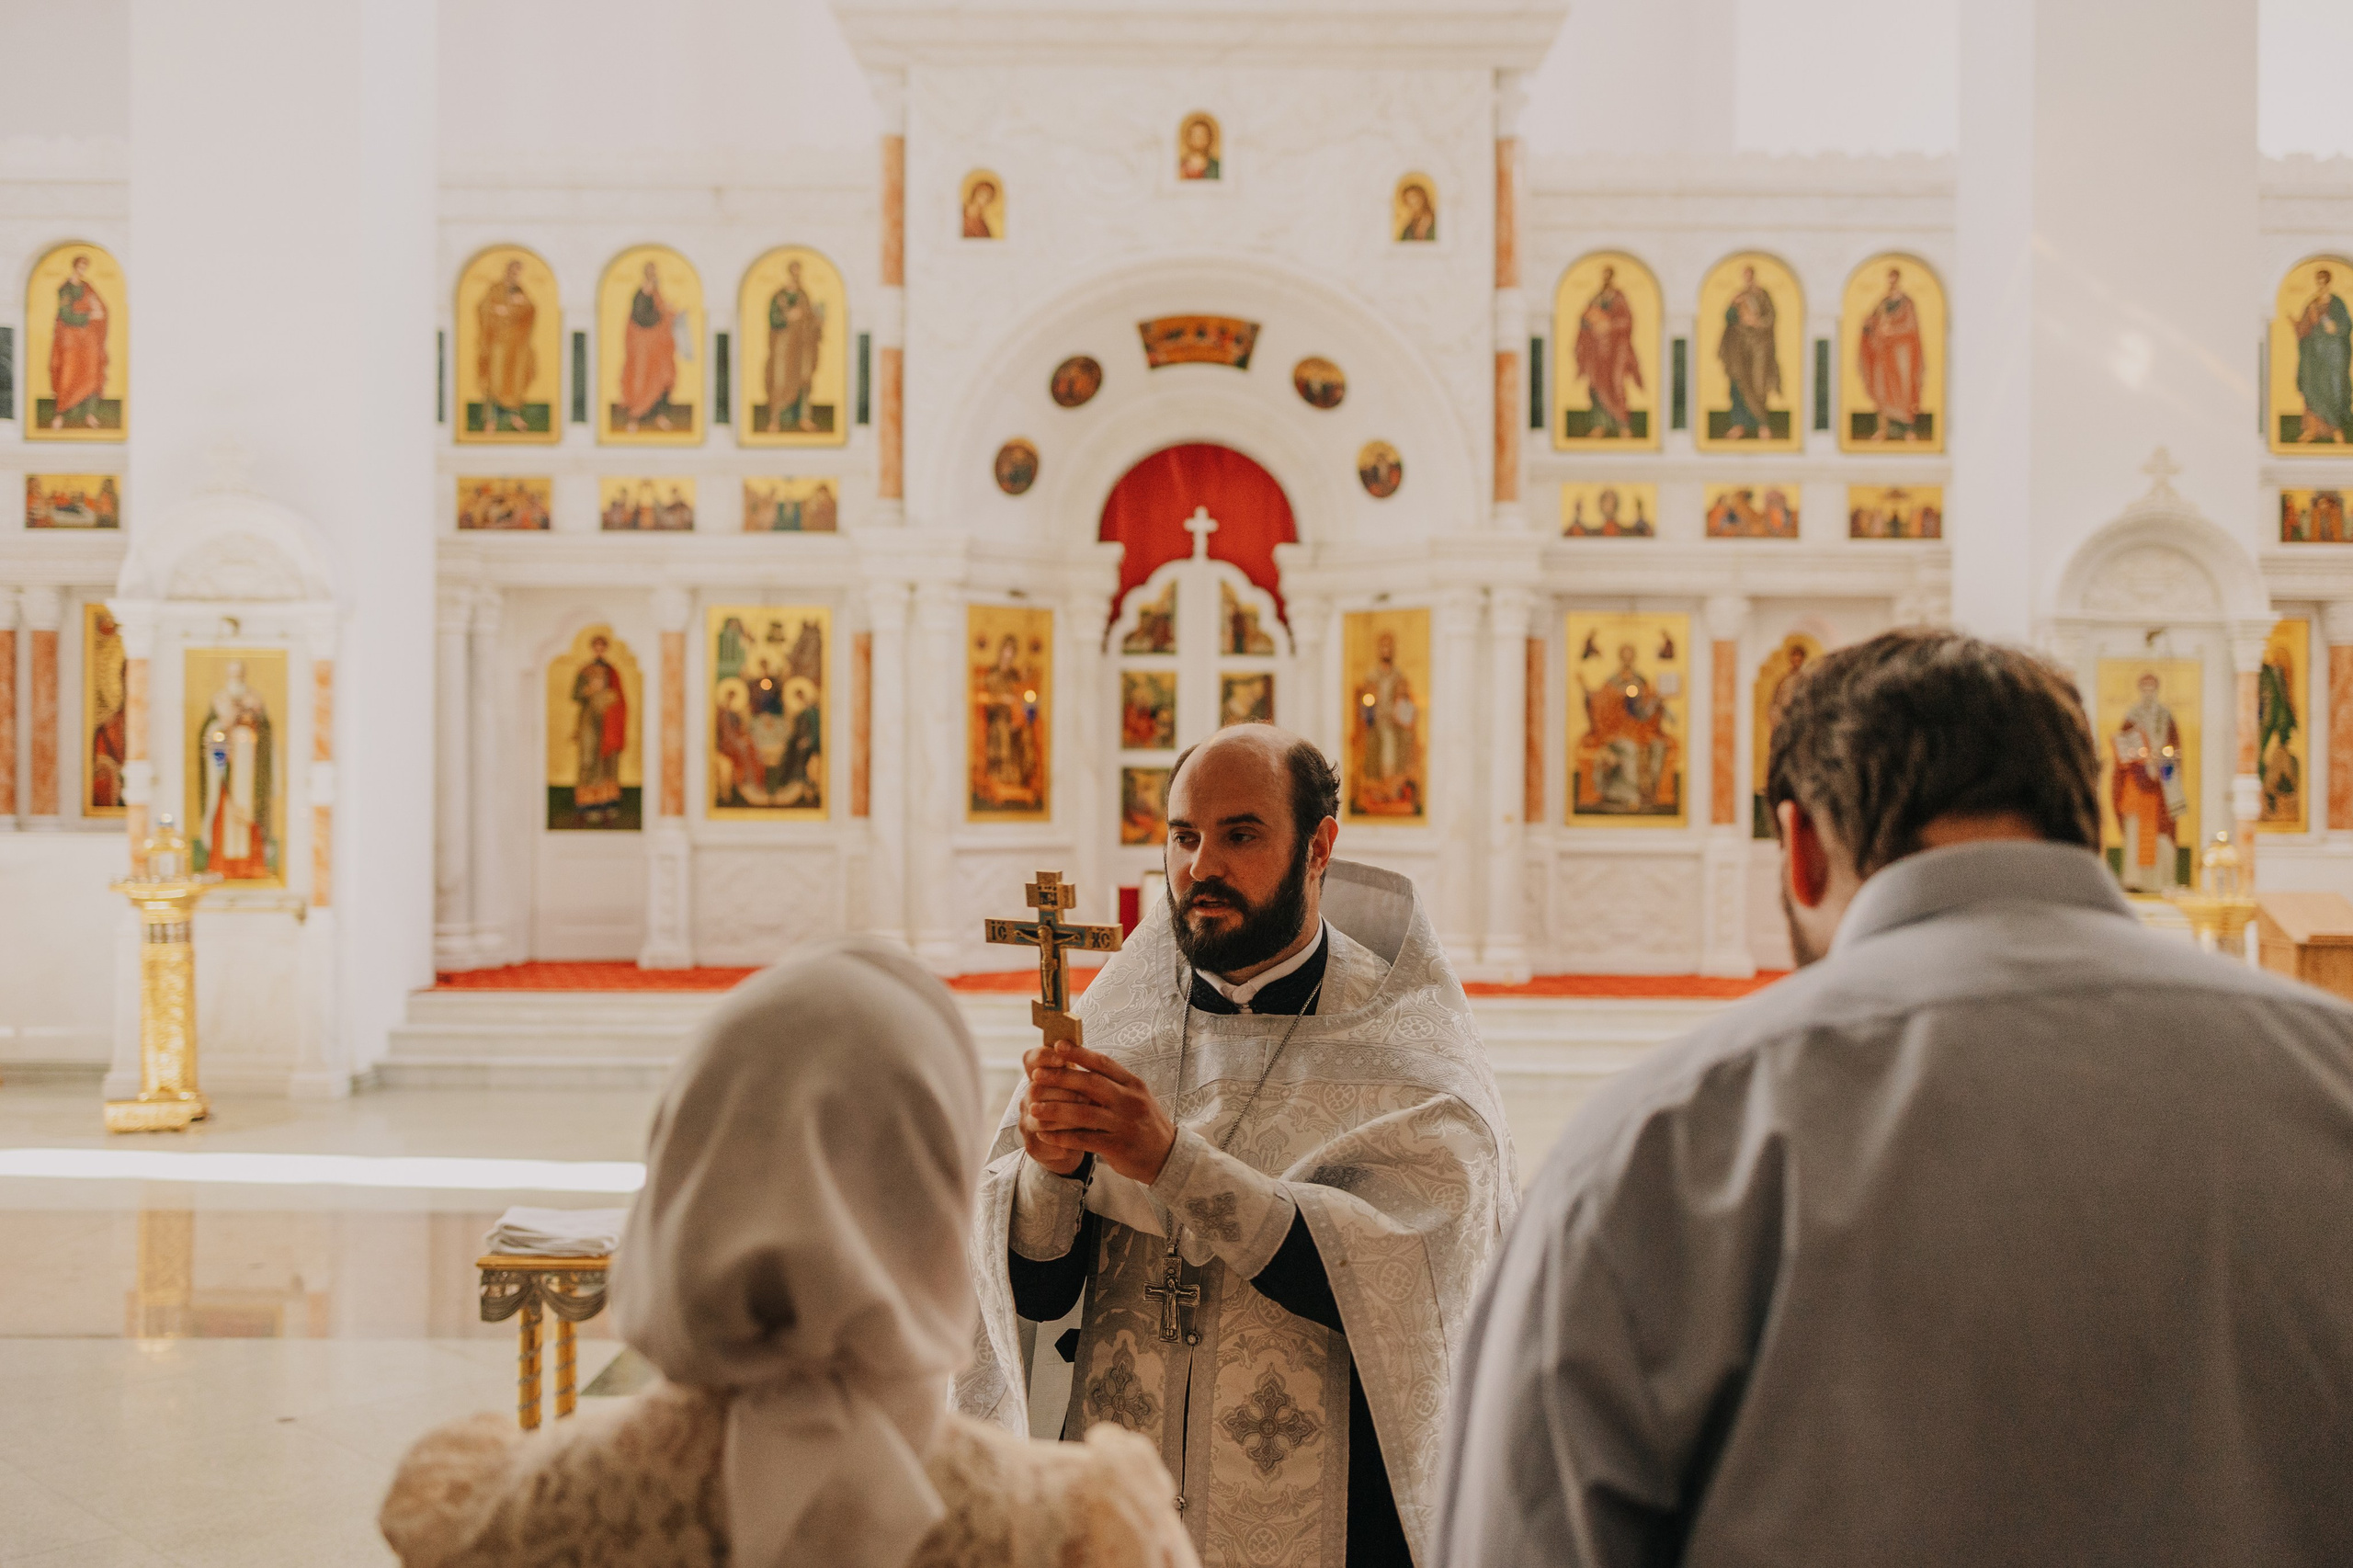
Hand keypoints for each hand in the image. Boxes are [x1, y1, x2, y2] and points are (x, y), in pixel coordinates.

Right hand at [1017, 1044, 1088, 1177]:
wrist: (1077, 1142)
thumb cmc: (1081, 1107)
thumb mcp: (1083, 1086)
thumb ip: (1082, 1073)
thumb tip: (1092, 1057)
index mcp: (1039, 1078)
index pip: (1031, 1059)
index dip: (1044, 1057)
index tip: (1063, 1060)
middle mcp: (1028, 1098)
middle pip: (1035, 1089)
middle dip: (1064, 1093)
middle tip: (1087, 1098)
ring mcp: (1027, 1122)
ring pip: (1039, 1118)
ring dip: (1066, 1118)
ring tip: (1088, 1120)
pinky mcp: (1032, 1145)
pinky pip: (1045, 1142)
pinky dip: (1066, 1141)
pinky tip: (1082, 1140)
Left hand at [1020, 1042, 1177, 1186]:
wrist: (1167, 1156)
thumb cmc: (1144, 1123)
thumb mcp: (1136, 1097)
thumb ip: (1112, 1083)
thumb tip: (1079, 1066)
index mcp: (1133, 1084)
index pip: (1103, 1063)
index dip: (1079, 1053)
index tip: (1056, 1045)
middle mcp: (1130, 1101)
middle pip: (1091, 1083)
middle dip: (1060, 1078)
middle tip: (1036, 1076)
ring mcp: (1124, 1124)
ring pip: (1083, 1113)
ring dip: (1055, 1109)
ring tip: (1033, 1108)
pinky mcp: (1117, 1147)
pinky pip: (1083, 1139)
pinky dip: (1061, 1136)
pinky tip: (1045, 1134)